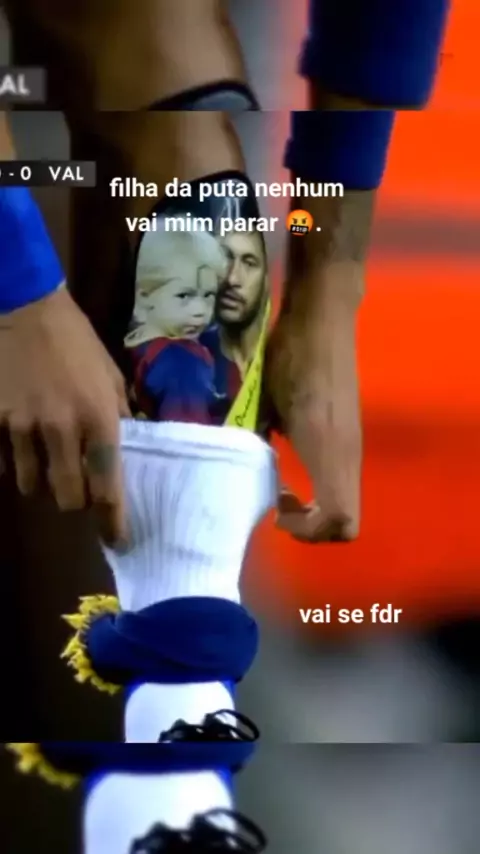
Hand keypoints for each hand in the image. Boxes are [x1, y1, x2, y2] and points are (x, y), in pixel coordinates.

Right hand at [0, 286, 129, 544]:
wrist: (24, 307)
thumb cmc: (76, 341)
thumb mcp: (110, 375)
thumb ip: (119, 416)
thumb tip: (126, 451)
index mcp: (98, 417)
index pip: (107, 486)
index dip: (112, 520)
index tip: (116, 538)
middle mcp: (61, 429)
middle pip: (67, 498)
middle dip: (75, 501)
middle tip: (78, 488)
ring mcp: (22, 426)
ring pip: (31, 486)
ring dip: (43, 483)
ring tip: (48, 463)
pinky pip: (3, 464)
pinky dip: (14, 464)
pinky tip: (20, 446)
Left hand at [263, 285, 361, 542]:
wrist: (324, 321)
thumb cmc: (291, 358)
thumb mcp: (262, 403)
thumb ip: (256, 442)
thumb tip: (242, 469)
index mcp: (327, 452)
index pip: (339, 520)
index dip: (308, 531)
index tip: (277, 510)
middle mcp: (348, 457)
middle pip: (348, 524)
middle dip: (312, 528)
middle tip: (278, 504)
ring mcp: (353, 447)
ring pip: (347, 504)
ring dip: (316, 508)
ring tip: (281, 488)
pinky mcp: (352, 436)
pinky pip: (343, 483)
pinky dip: (321, 490)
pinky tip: (293, 463)